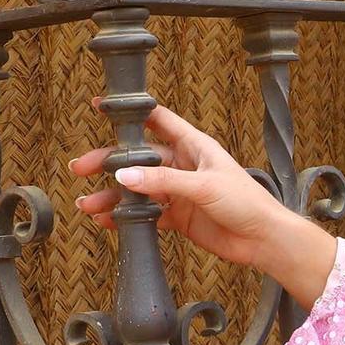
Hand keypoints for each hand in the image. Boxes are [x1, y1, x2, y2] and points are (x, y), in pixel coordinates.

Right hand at [68, 102, 336, 306]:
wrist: (263, 239)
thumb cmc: (246, 202)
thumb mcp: (203, 186)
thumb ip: (163, 181)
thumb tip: (124, 177)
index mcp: (194, 146)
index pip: (159, 121)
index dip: (133, 113)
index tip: (103, 105)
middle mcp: (183, 166)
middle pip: (139, 159)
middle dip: (110, 162)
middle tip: (80, 167)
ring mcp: (179, 192)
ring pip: (138, 189)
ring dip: (113, 196)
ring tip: (87, 204)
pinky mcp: (178, 217)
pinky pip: (145, 214)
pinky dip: (126, 217)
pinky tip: (107, 221)